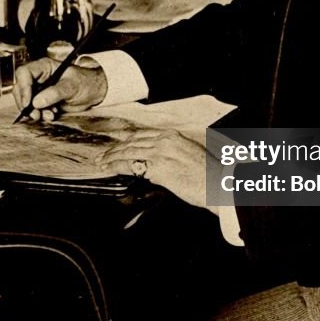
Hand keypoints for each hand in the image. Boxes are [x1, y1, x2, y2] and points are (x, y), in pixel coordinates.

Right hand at [13, 43, 107, 118]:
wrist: (94, 92)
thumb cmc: (85, 82)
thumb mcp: (71, 86)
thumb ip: (55, 93)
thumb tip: (37, 101)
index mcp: (44, 67)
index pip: (24, 74)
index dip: (23, 88)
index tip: (28, 103)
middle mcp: (39, 77)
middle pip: (21, 88)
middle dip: (26, 104)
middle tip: (35, 114)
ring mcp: (40, 89)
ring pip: (26, 101)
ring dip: (34, 111)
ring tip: (48, 115)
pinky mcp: (43, 101)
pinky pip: (34, 108)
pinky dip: (40, 114)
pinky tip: (52, 115)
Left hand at [98, 128, 212, 210]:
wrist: (218, 185)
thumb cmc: (208, 176)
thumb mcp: (189, 157)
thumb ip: (171, 156)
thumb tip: (155, 168)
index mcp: (173, 136)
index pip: (142, 135)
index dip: (127, 140)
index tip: (117, 144)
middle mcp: (165, 140)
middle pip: (132, 142)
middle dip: (116, 148)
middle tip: (103, 154)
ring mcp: (160, 152)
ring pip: (128, 151)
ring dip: (112, 157)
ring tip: (101, 162)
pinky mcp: (157, 167)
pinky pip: (130, 164)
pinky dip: (116, 165)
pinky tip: (108, 168)